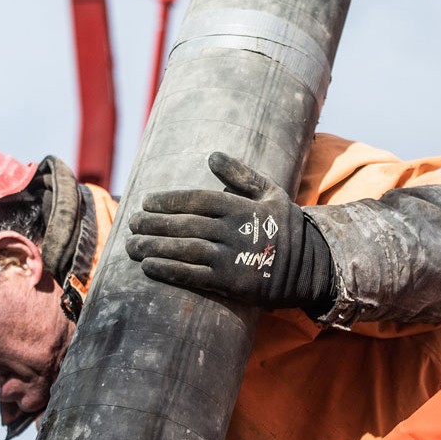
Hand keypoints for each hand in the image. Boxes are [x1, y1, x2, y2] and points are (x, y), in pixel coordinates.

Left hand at [128, 152, 332, 311]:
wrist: (310, 268)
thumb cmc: (285, 227)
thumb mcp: (271, 194)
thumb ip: (241, 175)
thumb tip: (212, 156)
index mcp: (241, 207)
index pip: (196, 199)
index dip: (168, 200)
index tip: (146, 201)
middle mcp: (233, 231)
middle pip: (184, 224)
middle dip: (153, 223)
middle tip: (131, 222)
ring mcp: (231, 258)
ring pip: (183, 249)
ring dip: (153, 246)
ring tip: (131, 245)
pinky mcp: (230, 283)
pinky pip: (192, 275)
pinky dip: (167, 270)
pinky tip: (148, 266)